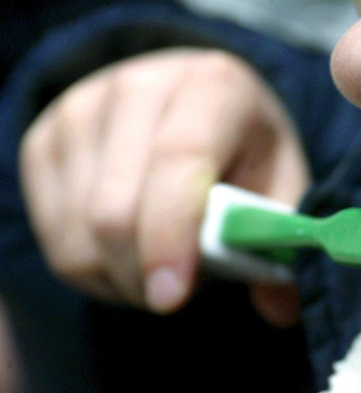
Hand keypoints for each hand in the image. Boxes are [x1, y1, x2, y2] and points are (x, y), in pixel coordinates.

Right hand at [20, 48, 310, 325]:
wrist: (193, 106)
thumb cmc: (244, 154)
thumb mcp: (283, 186)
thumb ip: (284, 243)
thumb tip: (278, 307)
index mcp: (215, 87)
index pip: (179, 161)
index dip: (171, 235)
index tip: (172, 296)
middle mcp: (140, 86)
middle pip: (114, 212)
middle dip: (146, 274)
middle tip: (180, 289)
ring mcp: (82, 108)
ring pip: (78, 234)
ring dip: (121, 276)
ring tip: (160, 262)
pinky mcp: (44, 138)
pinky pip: (52, 237)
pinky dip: (90, 268)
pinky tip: (125, 251)